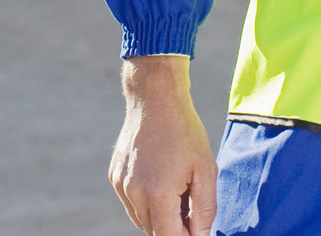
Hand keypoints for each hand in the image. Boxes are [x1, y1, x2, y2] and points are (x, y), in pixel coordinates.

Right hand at [108, 55, 216, 235]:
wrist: (155, 98)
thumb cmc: (184, 132)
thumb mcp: (205, 170)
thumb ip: (204, 210)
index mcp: (157, 193)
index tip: (196, 229)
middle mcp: (133, 192)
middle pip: (154, 232)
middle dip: (174, 228)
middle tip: (190, 206)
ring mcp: (120, 185)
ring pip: (141, 220)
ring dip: (160, 217)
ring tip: (177, 189)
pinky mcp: (114, 177)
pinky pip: (132, 203)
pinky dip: (147, 203)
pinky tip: (161, 180)